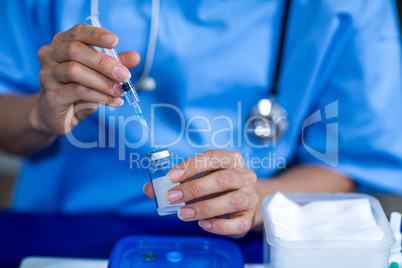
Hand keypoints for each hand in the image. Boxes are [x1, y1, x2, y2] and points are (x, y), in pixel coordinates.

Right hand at [33, 24, 139, 134]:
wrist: (58, 116)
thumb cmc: (78, 90)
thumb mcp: (99, 75)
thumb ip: (115, 64)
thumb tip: (135, 57)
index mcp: (62, 43)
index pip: (78, 32)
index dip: (96, 35)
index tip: (115, 41)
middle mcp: (50, 55)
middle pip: (75, 50)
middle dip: (104, 62)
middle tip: (125, 75)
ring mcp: (47, 75)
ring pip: (74, 71)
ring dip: (102, 82)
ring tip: (120, 91)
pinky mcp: (50, 96)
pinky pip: (76, 91)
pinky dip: (99, 96)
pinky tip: (113, 101)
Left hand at [144, 149, 258, 235]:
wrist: (244, 205)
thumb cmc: (218, 189)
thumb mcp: (199, 180)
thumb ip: (175, 184)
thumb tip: (150, 189)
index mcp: (232, 161)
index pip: (213, 157)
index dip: (192, 166)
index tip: (171, 177)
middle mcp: (244, 177)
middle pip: (223, 179)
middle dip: (195, 188)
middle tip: (172, 197)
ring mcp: (249, 198)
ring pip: (232, 201)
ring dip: (204, 207)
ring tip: (183, 214)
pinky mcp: (249, 218)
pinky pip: (237, 223)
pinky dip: (219, 225)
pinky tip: (203, 224)